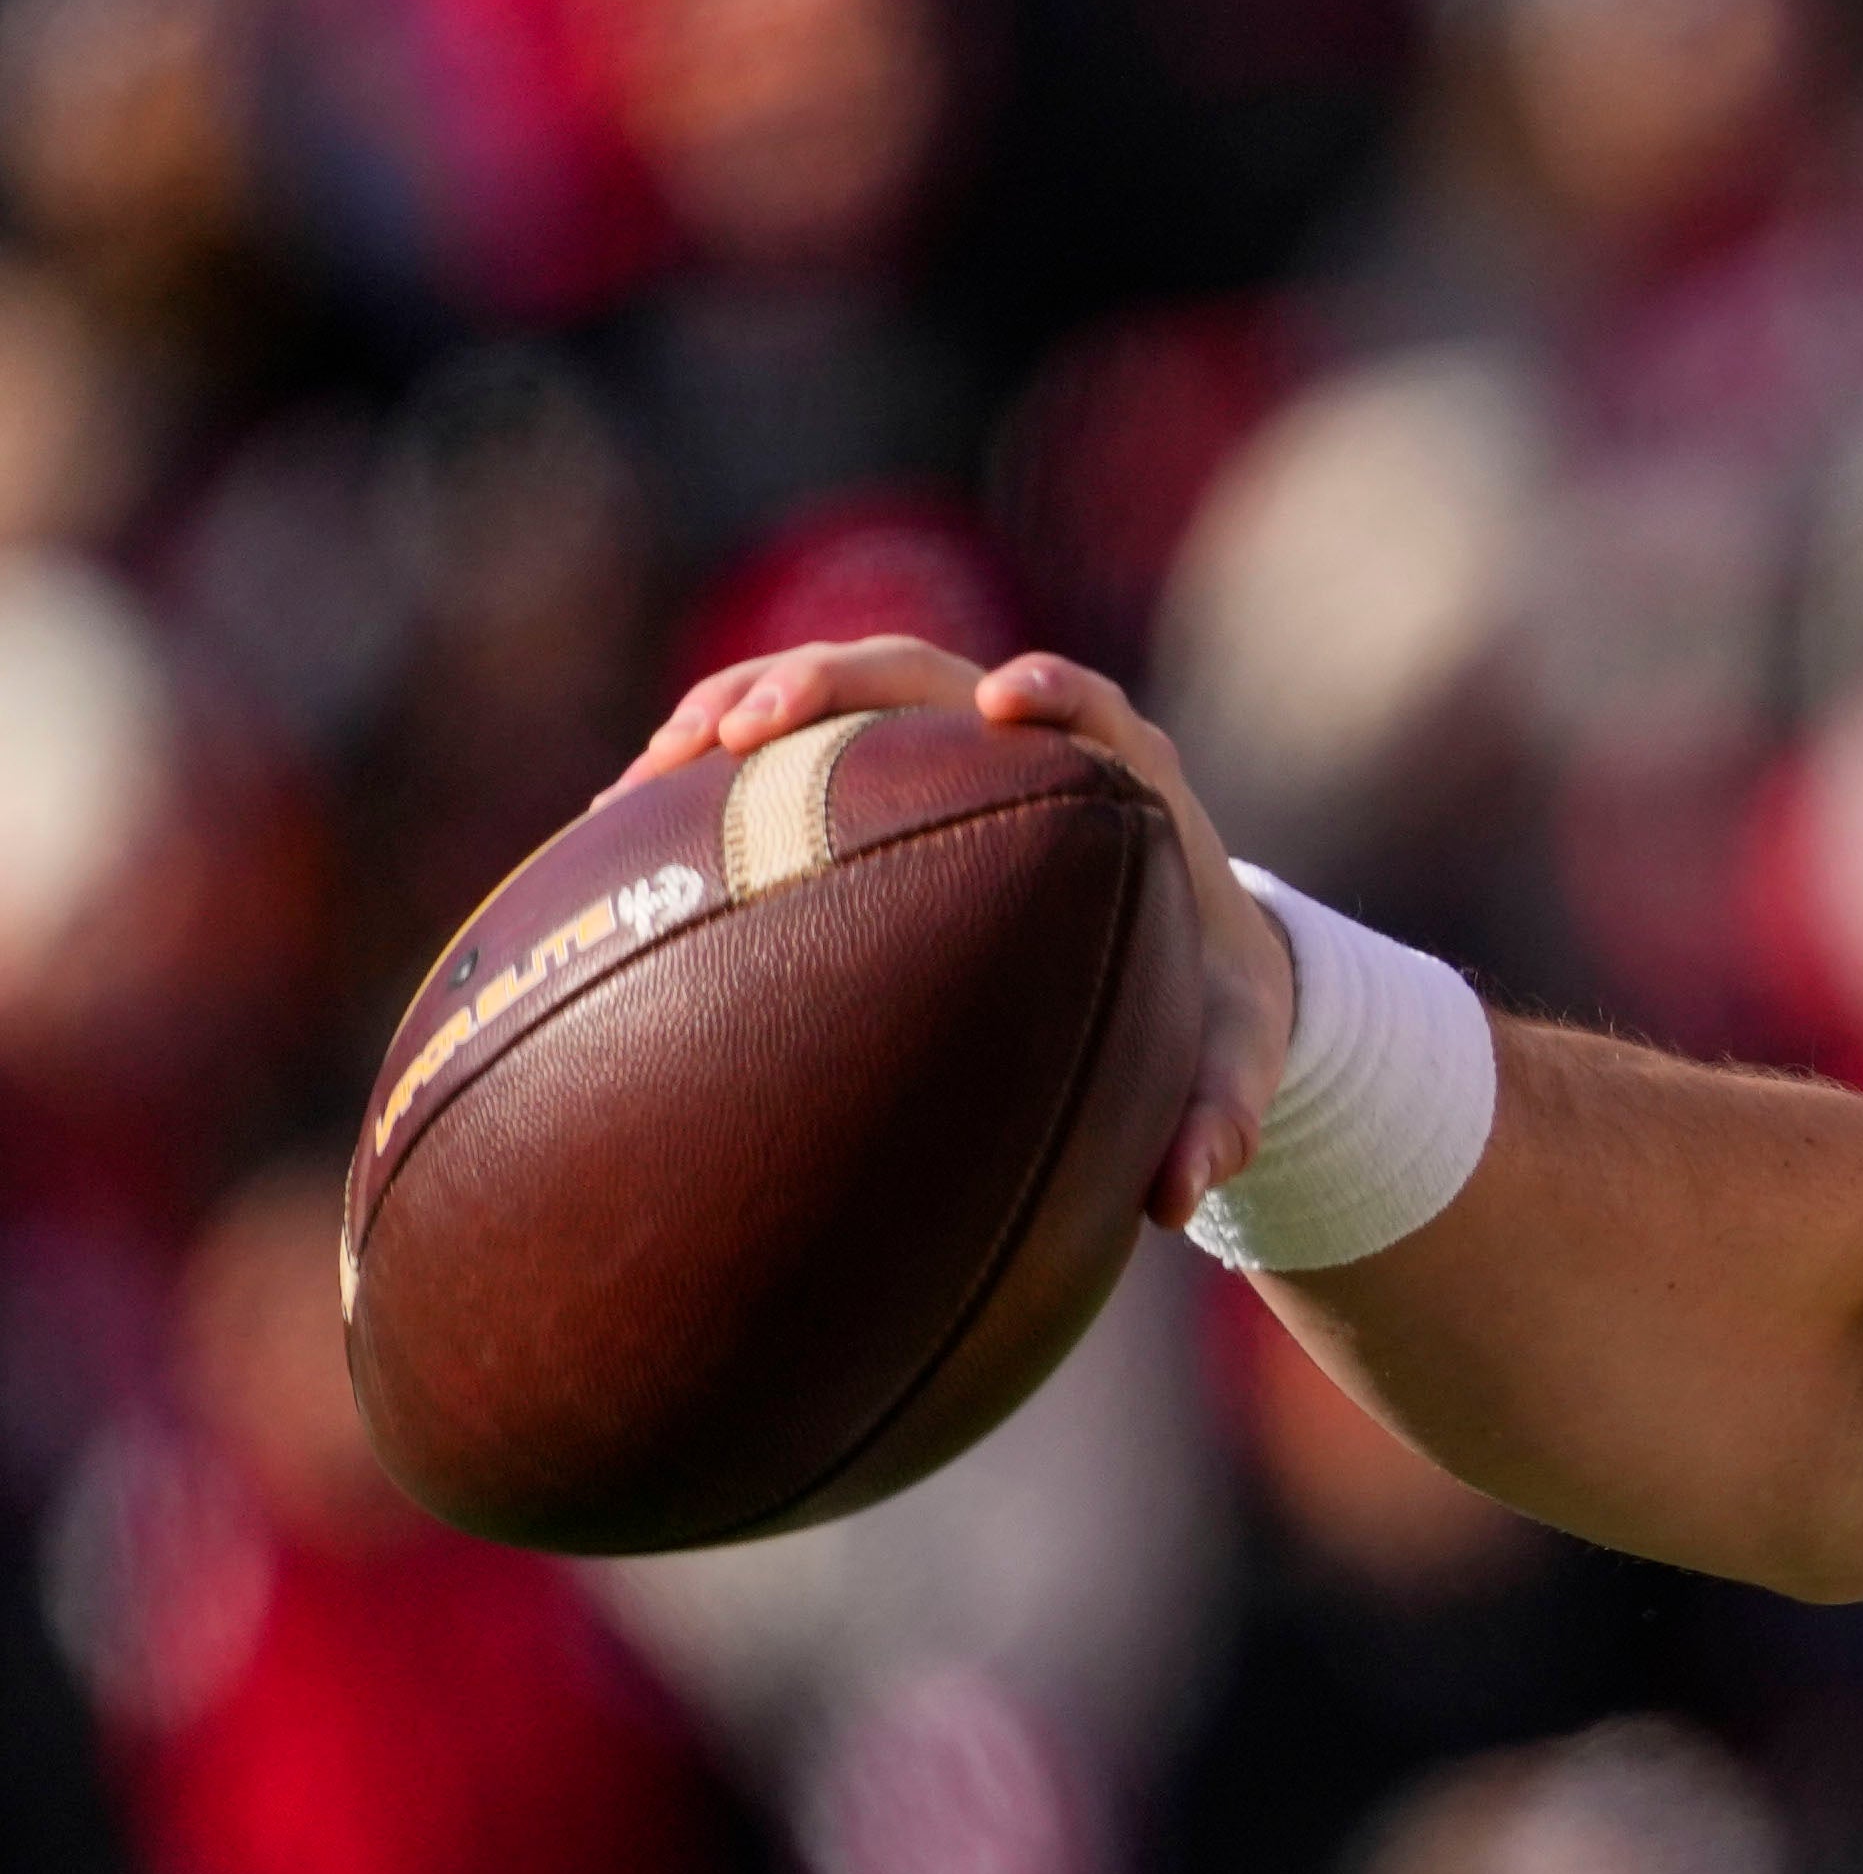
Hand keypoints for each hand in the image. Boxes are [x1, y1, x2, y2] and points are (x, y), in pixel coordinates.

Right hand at [611, 639, 1295, 1231]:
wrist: (1184, 967)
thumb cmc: (1210, 1005)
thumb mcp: (1229, 1063)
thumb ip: (1220, 1117)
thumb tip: (1181, 1199)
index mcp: (1127, 782)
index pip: (1093, 708)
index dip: (1052, 692)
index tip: (1003, 702)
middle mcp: (1026, 742)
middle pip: (924, 674)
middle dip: (833, 680)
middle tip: (750, 725)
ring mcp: (943, 747)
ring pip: (835, 695)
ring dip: (741, 706)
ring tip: (654, 765)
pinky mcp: (881, 775)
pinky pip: (788, 748)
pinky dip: (711, 766)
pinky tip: (622, 820)